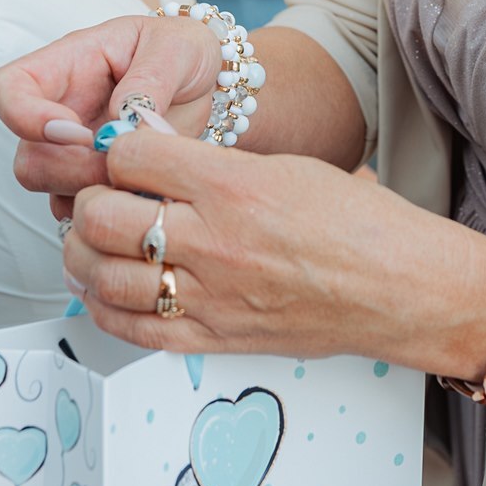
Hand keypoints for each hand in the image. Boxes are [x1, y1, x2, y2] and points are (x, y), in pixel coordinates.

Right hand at [0, 14, 222, 221]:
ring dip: (98, 195)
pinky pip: (86, 214)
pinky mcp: (96, 183)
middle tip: (125, 162)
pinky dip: (116, 213)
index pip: (6, 90)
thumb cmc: (181, 50)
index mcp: (65, 67)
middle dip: (74, 171)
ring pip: (54, 194)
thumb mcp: (177, 46)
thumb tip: (124, 118)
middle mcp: (59, 114)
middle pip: (28, 161)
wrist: (208, 80)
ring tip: (148, 175)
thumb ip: (150, 79)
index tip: (77, 132)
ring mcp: (73, 154)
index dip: (25, 117)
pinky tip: (150, 193)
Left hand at [61, 126, 485, 375]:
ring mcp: (210, 294)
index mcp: (233, 184)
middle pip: (101, 214)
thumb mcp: (286, 167)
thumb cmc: (357, 225)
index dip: (115, 148)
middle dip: (89, 200)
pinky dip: (105, 306)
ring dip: (85, 254)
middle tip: (100, 196)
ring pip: (103, 274)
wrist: (400, 288)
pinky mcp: (214, 337)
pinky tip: (107, 289)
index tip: (120, 152)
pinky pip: (132, 328)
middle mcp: (214, 240)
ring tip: (93, 242)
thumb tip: (152, 156)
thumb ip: (215, 164)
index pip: (130, 154)